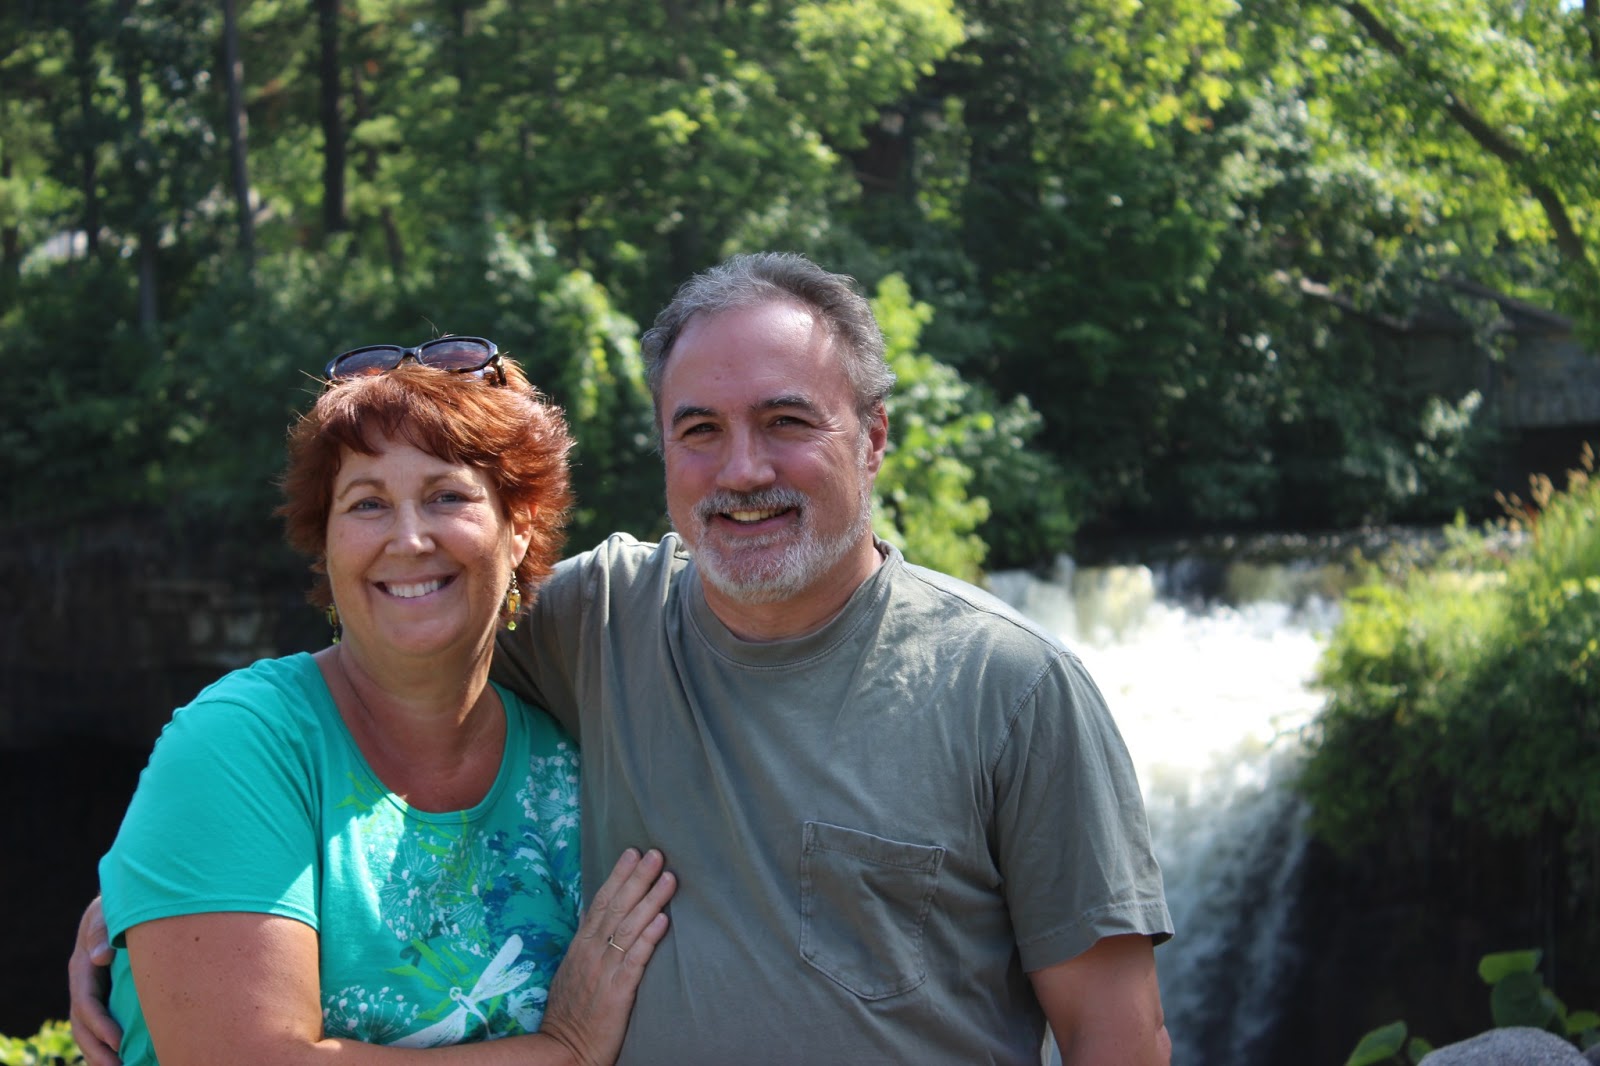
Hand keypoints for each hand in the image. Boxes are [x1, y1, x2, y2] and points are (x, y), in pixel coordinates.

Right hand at [68, 895, 123, 1065]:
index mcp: (81, 968)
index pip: (87, 1004)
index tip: (118, 1042)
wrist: (119, 903)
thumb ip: (102, 931)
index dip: (101, 1025)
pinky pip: (101, 1025)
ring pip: (88, 1030)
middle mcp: (82, 984)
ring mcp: (91, 992)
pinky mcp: (104, 995)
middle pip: (83, 1026)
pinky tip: (126, 1057)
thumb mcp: (106, 912)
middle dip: (98, 1050)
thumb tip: (99, 958)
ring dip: (100, 1054)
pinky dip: (107, 1044)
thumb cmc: (116, 907)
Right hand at [538, 848, 674, 1065]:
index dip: (618, 876)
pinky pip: (634, 960)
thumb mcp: (574, 972)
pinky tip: (664, 921)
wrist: (562, 1051)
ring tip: (669, 878)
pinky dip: (649, 938)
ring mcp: (604, 971)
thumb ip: (589, 948)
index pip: (600, 903)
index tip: (633, 852)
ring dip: (651, 900)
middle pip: (617, 907)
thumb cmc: (571, 1014)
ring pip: (629, 927)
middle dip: (637, 878)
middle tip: (657, 853)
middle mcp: (592, 953)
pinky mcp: (617, 993)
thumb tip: (604, 922)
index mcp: (581, 947)